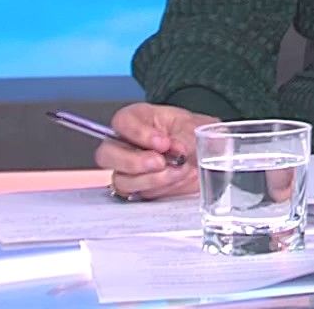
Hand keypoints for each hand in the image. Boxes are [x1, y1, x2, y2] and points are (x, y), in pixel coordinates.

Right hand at [98, 103, 216, 200]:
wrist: (207, 152)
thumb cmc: (193, 133)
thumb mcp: (193, 127)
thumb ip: (184, 137)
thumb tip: (177, 150)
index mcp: (137, 118)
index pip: (121, 122)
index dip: (139, 134)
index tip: (163, 142)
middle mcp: (125, 143)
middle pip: (107, 155)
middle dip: (135, 162)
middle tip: (161, 162)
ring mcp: (126, 168)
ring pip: (121, 180)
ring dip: (153, 179)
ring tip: (180, 171)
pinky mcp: (136, 188)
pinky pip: (138, 194)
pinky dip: (161, 190)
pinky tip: (179, 179)